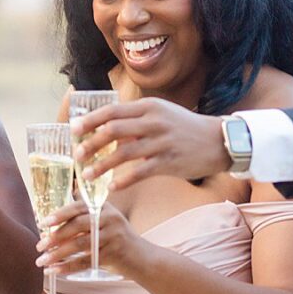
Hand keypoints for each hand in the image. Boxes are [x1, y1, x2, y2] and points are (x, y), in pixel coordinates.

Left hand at [37, 200, 150, 279]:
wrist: (143, 258)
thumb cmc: (116, 240)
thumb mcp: (104, 223)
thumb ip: (83, 218)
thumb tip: (52, 220)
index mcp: (104, 207)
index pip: (78, 207)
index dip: (59, 214)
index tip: (43, 223)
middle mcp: (110, 218)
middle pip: (77, 225)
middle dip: (55, 236)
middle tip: (39, 246)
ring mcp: (113, 236)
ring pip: (79, 244)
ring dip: (57, 254)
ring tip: (42, 261)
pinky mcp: (114, 253)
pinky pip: (86, 261)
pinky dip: (67, 267)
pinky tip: (54, 271)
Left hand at [71, 98, 229, 186]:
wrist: (218, 141)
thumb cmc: (184, 128)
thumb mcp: (160, 114)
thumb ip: (134, 120)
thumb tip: (104, 127)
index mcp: (148, 107)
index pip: (112, 111)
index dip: (90, 120)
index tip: (73, 130)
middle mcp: (154, 121)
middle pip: (113, 130)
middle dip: (91, 143)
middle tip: (77, 155)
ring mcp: (162, 142)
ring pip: (123, 153)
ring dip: (101, 165)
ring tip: (87, 175)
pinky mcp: (169, 161)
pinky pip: (140, 172)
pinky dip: (123, 180)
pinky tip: (112, 187)